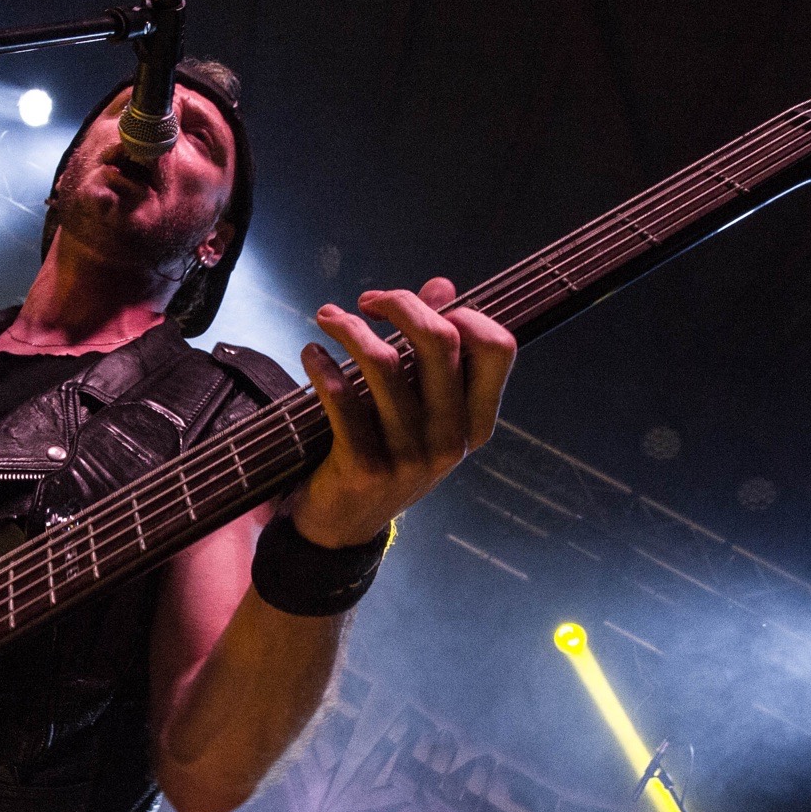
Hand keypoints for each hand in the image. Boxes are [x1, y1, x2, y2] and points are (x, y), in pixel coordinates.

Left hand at [290, 277, 516, 547]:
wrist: (345, 525)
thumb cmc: (386, 451)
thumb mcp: (420, 407)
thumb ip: (433, 350)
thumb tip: (443, 286)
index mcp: (476, 422)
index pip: (499, 348)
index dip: (463, 312)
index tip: (422, 305)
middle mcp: (451, 439)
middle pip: (441, 341)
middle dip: (400, 303)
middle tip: (366, 300)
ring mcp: (409, 456)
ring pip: (384, 363)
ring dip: (349, 328)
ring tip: (328, 319)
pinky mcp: (365, 467)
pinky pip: (341, 399)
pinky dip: (321, 366)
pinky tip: (311, 354)